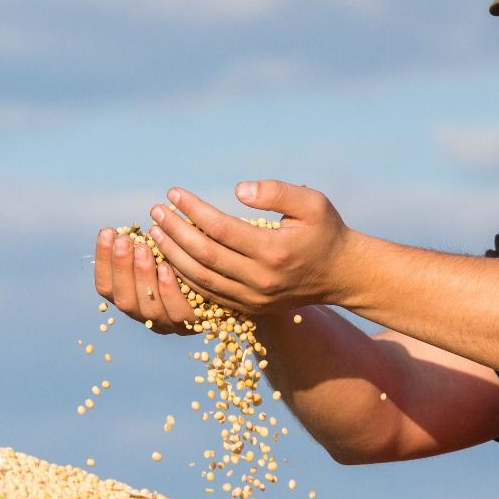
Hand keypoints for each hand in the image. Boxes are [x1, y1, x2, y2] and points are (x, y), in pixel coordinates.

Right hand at [93, 227, 198, 333]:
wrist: (230, 285)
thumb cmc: (192, 262)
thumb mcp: (164, 255)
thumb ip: (146, 248)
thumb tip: (126, 230)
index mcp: (134, 299)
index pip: (108, 287)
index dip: (104, 261)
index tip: (107, 232)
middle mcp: (148, 316)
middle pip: (125, 300)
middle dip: (121, 268)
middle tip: (124, 240)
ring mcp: (171, 324)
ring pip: (149, 307)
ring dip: (142, 276)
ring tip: (143, 248)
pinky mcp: (195, 324)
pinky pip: (178, 311)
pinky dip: (168, 290)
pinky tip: (166, 267)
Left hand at [145, 180, 353, 314]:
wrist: (342, 275)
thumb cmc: (326, 231)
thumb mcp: (312, 203)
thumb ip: (276, 191)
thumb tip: (238, 189)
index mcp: (273, 251)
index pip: (219, 228)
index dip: (192, 210)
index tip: (173, 193)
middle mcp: (260, 279)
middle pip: (203, 256)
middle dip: (174, 232)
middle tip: (156, 212)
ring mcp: (253, 298)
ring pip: (200, 279)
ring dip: (173, 255)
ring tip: (156, 233)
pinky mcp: (249, 308)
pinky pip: (208, 295)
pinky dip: (185, 276)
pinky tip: (172, 257)